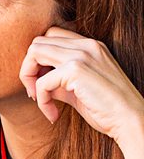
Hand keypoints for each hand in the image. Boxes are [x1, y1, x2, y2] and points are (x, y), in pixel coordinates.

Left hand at [19, 27, 143, 143]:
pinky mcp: (76, 70)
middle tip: (34, 92)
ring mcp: (82, 55)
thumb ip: (58, 79)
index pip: (51, 36)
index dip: (38, 58)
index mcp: (90, 46)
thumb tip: (34, 80)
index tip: (41, 82)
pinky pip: (41, 82)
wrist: (130, 121)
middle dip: (28, 67)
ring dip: (28, 78)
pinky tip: (52, 114)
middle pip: (38, 42)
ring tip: (39, 100)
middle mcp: (86, 45)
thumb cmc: (106, 109)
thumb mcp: (78, 88)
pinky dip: (41, 100)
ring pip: (34, 52)